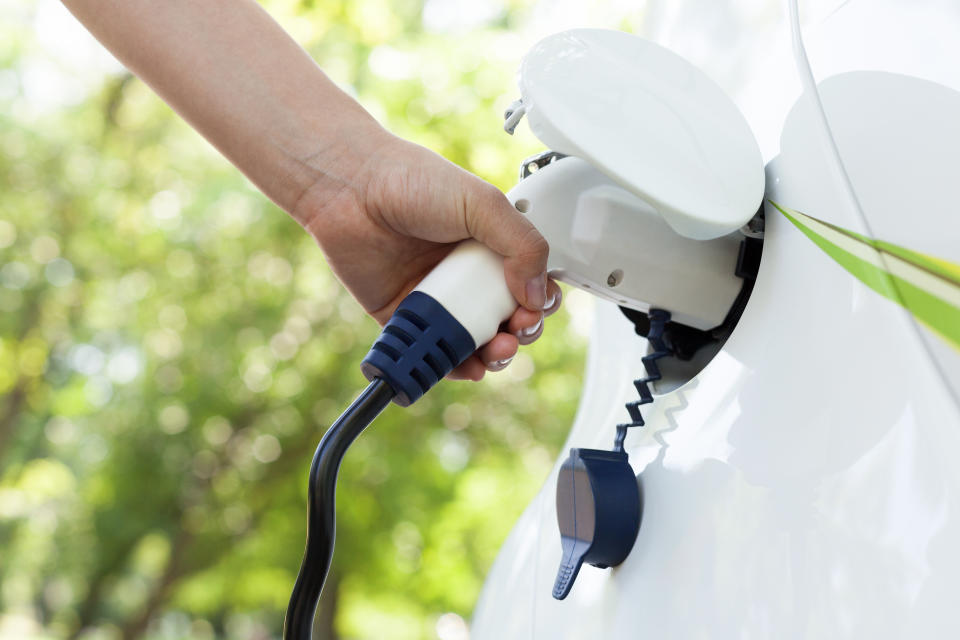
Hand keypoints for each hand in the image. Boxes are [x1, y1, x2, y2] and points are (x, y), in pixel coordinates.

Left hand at [294, 126, 561, 380]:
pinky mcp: (406, 316)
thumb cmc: (410, 180)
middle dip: (520, 332)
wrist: (350, 189)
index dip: (538, 301)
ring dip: (493, 355)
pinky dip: (454, 365)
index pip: (528, 283)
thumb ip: (522, 244)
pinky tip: (466, 365)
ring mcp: (437, 296)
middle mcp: (466, 272)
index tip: (535, 308)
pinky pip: (434, 349)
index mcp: (490, 244)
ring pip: (474, 340)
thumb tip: (537, 293)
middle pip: (506, 317)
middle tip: (516, 331)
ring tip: (495, 351)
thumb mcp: (482, 203)